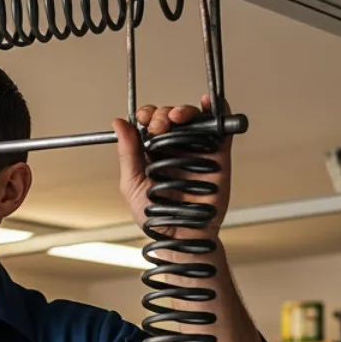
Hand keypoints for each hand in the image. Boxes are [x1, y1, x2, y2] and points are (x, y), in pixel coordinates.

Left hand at [113, 95, 232, 234]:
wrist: (180, 238)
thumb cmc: (156, 218)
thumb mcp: (132, 183)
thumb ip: (127, 153)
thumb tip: (119, 123)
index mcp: (154, 153)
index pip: (150, 123)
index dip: (147, 116)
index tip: (143, 120)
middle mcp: (176, 149)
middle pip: (172, 117)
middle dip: (162, 114)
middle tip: (158, 126)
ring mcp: (197, 151)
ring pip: (194, 118)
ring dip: (184, 111)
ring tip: (176, 119)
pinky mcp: (218, 156)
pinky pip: (221, 128)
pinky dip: (218, 110)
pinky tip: (206, 103)